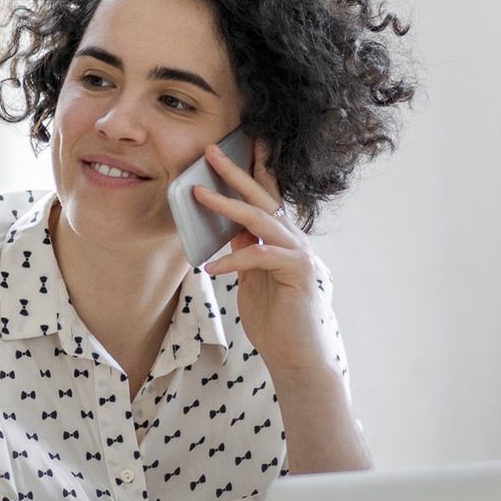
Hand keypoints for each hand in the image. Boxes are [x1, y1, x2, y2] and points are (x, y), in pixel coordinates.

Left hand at [192, 140, 337, 382]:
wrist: (297, 357)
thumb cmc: (275, 320)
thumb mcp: (252, 279)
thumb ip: (245, 251)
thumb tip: (229, 227)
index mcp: (283, 239)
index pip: (267, 197)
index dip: (254, 169)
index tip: (240, 142)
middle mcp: (295, 240)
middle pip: (264, 198)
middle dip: (237, 172)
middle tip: (211, 151)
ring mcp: (300, 255)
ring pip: (263, 220)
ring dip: (228, 205)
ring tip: (200, 193)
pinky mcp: (299, 274)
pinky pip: (261, 258)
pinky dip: (235, 259)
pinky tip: (213, 266)